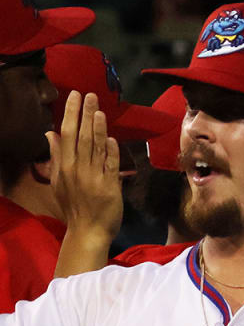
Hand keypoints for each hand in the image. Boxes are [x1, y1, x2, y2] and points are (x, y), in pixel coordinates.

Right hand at [46, 91, 121, 240]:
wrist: (88, 230)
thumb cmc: (74, 205)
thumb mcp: (60, 180)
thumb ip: (57, 156)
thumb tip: (50, 133)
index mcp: (64, 166)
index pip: (67, 134)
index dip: (71, 114)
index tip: (74, 96)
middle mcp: (77, 169)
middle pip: (81, 137)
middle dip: (85, 114)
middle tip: (89, 94)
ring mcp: (94, 177)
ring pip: (96, 148)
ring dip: (98, 128)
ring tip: (99, 109)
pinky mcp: (109, 186)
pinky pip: (111, 165)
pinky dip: (112, 151)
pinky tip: (112, 138)